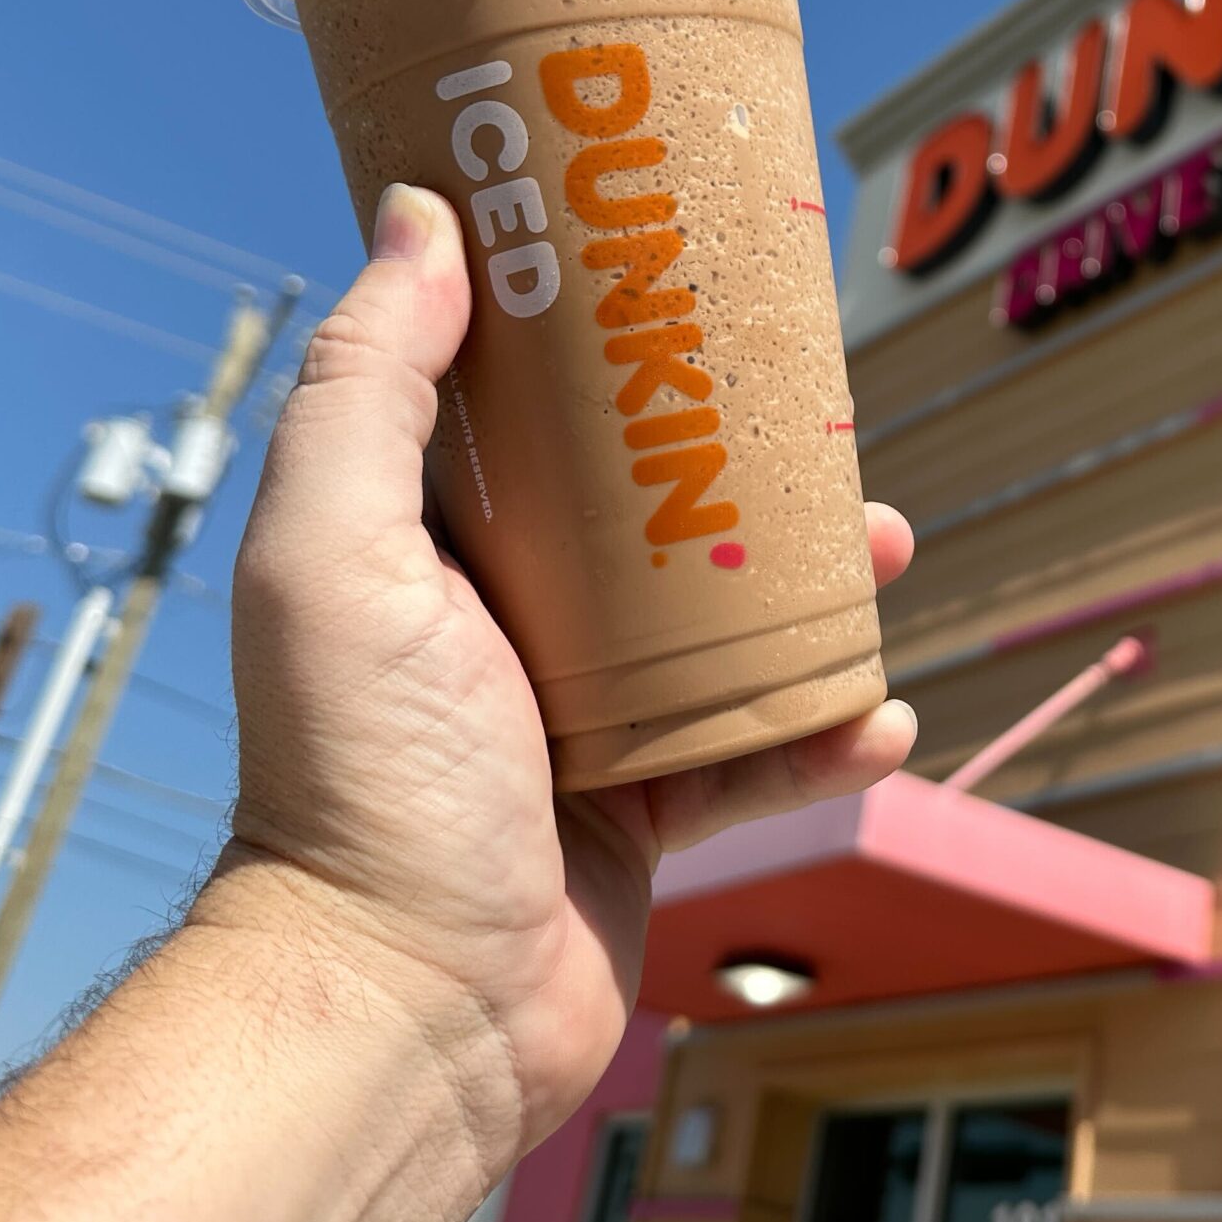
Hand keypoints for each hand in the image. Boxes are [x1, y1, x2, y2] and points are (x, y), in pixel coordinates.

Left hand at [218, 183, 915, 1178]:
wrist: (408, 1005)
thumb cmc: (356, 775)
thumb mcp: (338, 550)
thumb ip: (369, 386)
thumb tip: (417, 216)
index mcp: (435, 540)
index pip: (529, 406)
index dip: (605, 334)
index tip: (683, 270)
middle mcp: (510, 617)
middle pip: (655, 502)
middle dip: (747, 456)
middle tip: (822, 417)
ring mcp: (587, 715)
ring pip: (729, 621)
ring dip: (816, 588)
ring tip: (883, 548)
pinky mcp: (650, 808)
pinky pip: (762, 753)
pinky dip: (827, 732)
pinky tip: (880, 718)